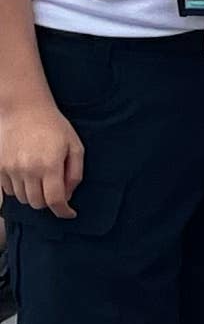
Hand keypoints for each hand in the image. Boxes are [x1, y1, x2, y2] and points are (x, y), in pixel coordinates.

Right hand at [0, 95, 83, 215]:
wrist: (23, 109)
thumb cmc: (53, 126)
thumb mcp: (74, 146)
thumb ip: (75, 173)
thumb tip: (68, 195)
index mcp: (49, 165)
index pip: (55, 200)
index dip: (63, 211)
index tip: (69, 213)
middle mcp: (28, 170)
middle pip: (37, 203)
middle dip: (49, 202)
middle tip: (55, 190)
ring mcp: (10, 169)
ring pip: (23, 199)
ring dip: (34, 195)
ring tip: (41, 180)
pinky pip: (8, 190)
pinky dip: (19, 189)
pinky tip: (27, 176)